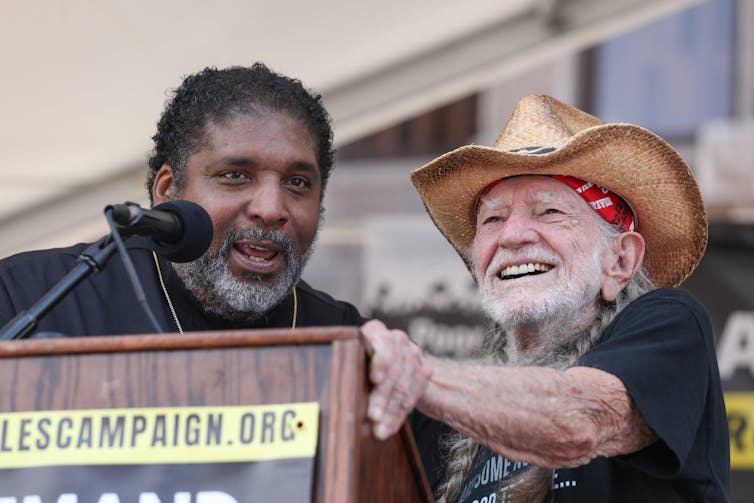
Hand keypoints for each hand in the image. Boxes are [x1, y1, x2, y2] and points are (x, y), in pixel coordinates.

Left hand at [360, 319, 430, 439]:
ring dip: (391, 411)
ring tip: (379, 429)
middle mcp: (396, 338)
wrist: (388, 363)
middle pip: (393, 369)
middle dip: (382, 397)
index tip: (374, 379)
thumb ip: (350, 369)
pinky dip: (400, 414)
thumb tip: (341, 392)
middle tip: (373, 416)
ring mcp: (413, 353)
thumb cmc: (359, 365)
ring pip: (403, 385)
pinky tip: (390, 427)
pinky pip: (415, 394)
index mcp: (375, 330)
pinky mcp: (424, 369)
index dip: (380, 360)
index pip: (381, 341)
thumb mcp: (351, 363)